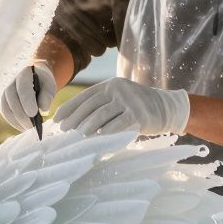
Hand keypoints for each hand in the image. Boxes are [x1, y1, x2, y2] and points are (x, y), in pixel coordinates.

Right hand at [0, 61, 56, 131]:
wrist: (35, 77)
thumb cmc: (43, 82)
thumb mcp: (49, 85)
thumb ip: (47, 95)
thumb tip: (44, 109)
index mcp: (25, 73)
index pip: (23, 87)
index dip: (27, 101)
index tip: (33, 114)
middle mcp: (11, 81)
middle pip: (12, 99)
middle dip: (21, 115)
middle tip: (32, 126)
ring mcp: (5, 91)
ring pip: (6, 107)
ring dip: (16, 120)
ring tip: (28, 128)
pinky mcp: (3, 100)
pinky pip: (5, 112)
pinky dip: (13, 121)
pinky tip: (22, 127)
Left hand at [56, 77, 189, 135]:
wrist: (165, 108)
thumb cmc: (136, 107)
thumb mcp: (119, 99)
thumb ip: (101, 105)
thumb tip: (74, 122)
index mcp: (110, 85)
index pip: (85, 96)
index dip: (69, 107)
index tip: (56, 119)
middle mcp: (118, 89)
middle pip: (91, 105)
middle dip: (75, 118)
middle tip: (64, 130)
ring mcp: (129, 101)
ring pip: (102, 114)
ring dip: (87, 126)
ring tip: (78, 136)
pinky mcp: (138, 115)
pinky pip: (118, 124)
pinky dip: (106, 132)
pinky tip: (97, 138)